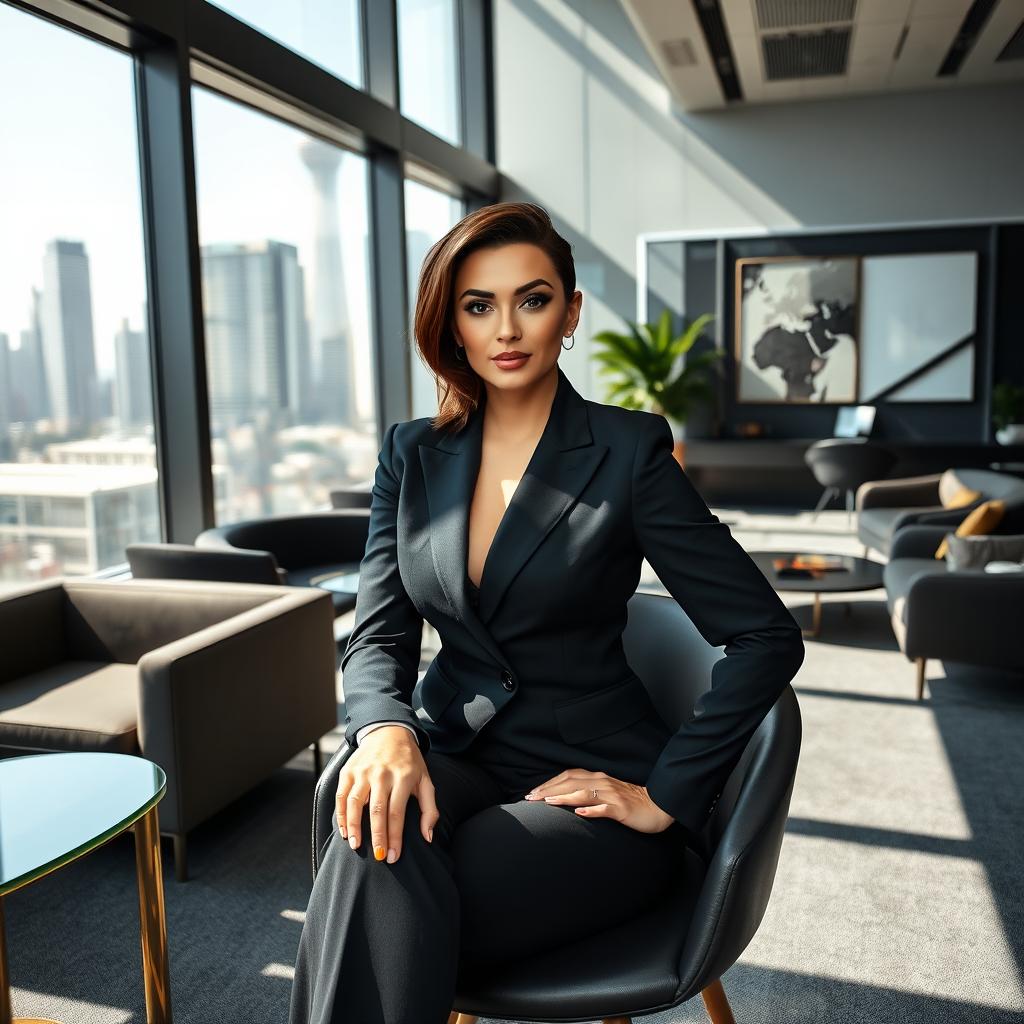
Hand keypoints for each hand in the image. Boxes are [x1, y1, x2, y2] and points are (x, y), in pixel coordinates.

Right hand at [336, 726, 438, 863]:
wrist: (389, 730)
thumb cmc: (409, 761)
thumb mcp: (425, 780)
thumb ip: (429, 809)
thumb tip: (428, 837)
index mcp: (403, 777)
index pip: (396, 813)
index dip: (394, 837)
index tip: (392, 856)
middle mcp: (381, 774)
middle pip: (376, 811)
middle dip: (377, 837)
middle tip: (378, 857)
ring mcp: (363, 771)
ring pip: (355, 804)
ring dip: (354, 827)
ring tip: (356, 846)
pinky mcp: (349, 770)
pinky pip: (341, 796)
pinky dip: (341, 815)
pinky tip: (345, 830)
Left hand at [524, 769, 674, 833]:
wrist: (658, 807)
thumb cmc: (630, 802)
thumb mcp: (606, 793)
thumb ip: (589, 792)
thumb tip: (565, 797)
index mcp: (598, 778)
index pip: (568, 776)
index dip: (550, 783)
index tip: (533, 792)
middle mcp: (603, 783)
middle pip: (571, 782)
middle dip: (549, 789)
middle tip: (531, 798)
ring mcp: (612, 795)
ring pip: (584, 792)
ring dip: (564, 797)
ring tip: (547, 802)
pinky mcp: (621, 809)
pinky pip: (605, 808)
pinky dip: (591, 810)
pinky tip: (580, 813)